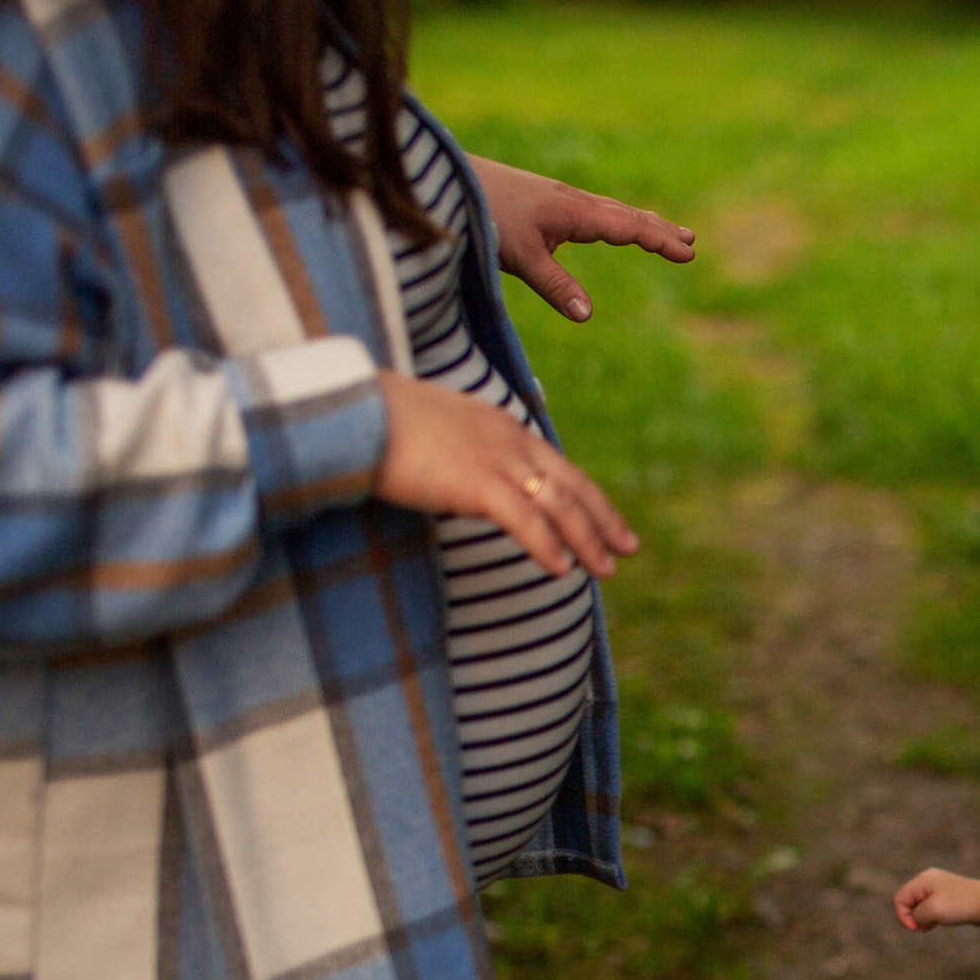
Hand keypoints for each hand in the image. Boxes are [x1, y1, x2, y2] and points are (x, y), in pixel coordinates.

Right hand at [374, 373, 634, 577]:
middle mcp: (509, 441)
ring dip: (586, 540)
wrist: (350, 408)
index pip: (558, 466)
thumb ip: (460, 456)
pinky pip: (525, 520)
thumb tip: (464, 485)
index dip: (587, 496)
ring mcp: (496, 460)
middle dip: (603, 519)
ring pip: (558, 505)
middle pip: (571, 486)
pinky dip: (548, 546)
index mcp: (501, 427)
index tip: (607, 519)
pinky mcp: (476, 482)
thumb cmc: (378, 422)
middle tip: (629, 549)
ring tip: (605, 571)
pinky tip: (563, 570)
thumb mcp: (435, 433)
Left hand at [468, 155, 694, 323]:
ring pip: (609, 210)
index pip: (628, 227)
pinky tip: (606, 224)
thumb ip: (554, 286)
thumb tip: (588, 316)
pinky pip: (592, 210)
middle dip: (658, 228)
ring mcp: (557, 198)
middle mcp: (571, 201)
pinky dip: (614, 218)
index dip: (659, 240)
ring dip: (639, 221)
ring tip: (661, 230)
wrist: (444, 177)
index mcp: (574, 212)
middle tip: (689, 239)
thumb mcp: (518, 256)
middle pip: (626, 214)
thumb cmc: (480, 214)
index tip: (688, 253)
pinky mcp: (541, 200)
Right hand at [894, 869, 979, 930]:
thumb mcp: (932, 910)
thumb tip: (917, 920)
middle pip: (908, 902)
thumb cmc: (960, 905)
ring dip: (924, 919)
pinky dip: (933, 917)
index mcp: (922, 880)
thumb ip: (916, 916)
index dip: (903, 916)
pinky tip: (943, 921)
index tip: (917, 928)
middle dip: (914, 918)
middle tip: (927, 927)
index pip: (899, 899)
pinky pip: (932, 908)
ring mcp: (938, 887)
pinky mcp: (948, 896)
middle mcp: (928, 880)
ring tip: (936, 924)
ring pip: (920, 906)